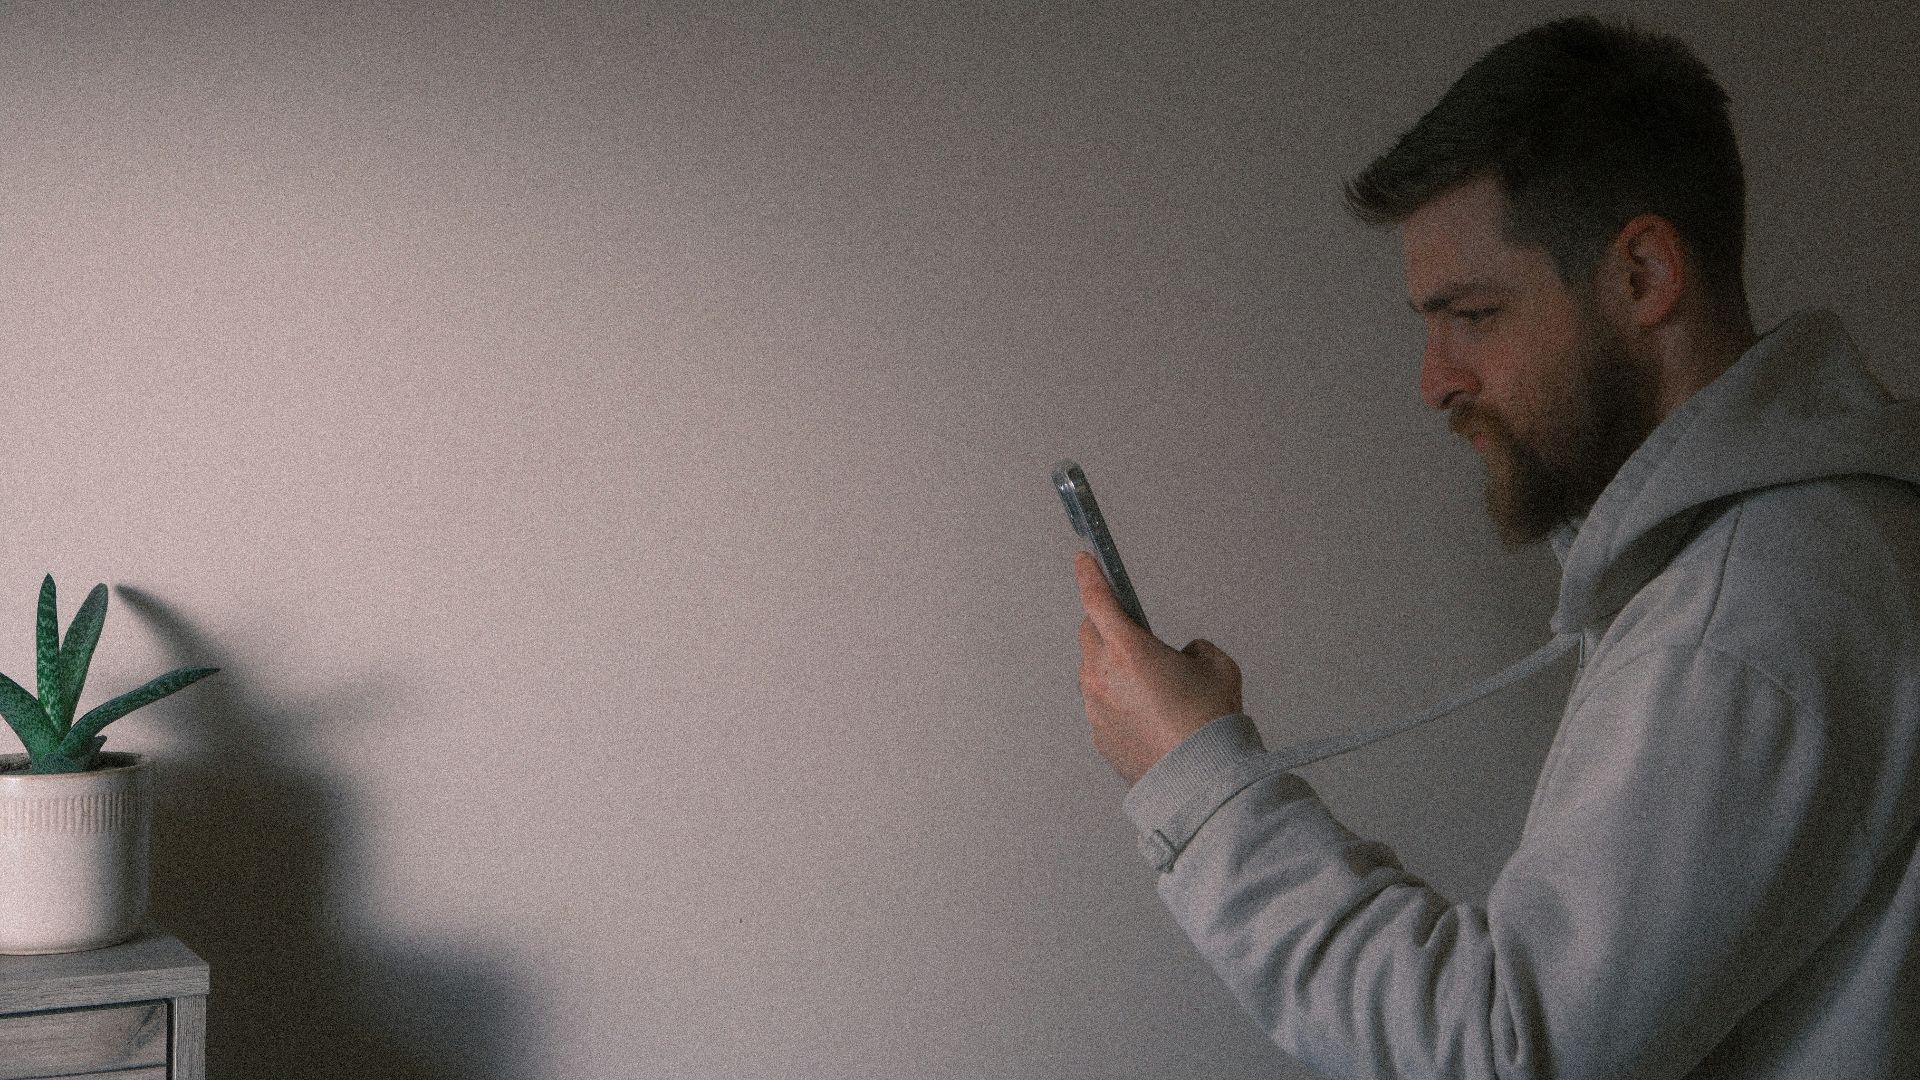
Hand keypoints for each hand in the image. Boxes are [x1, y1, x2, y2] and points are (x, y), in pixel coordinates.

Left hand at [1074, 550, 1244, 784]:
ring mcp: (1095, 707)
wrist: (1199, 780)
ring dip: (1111, 667)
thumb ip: (1195, 649)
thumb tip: (1183, 655)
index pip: (1098, 600)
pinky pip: (1099, 703)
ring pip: (1093, 671)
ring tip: (1149, 686)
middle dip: (1107, 627)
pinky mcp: (1097, 734)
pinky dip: (1115, 700)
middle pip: (1090, 634)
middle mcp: (1102, 676)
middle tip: (1136, 637)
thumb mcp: (1217, 666)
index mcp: (1129, 650)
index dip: (1089, 575)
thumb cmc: (1209, 723)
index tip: (1083, 559)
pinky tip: (1145, 713)